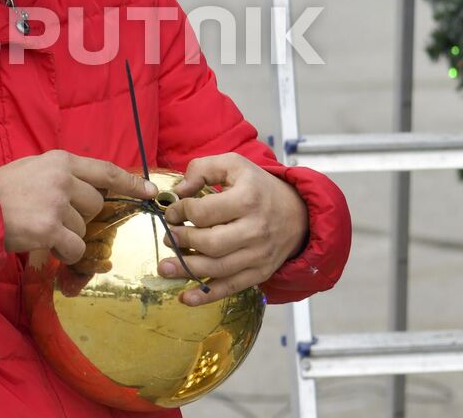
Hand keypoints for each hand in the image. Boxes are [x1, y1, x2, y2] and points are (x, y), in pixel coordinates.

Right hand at [0, 150, 155, 264]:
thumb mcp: (32, 170)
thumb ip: (60, 176)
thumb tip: (90, 192)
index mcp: (60, 160)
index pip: (105, 171)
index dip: (130, 182)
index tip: (149, 191)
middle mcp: (62, 178)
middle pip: (95, 205)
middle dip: (80, 217)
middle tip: (52, 218)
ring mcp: (57, 203)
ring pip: (83, 229)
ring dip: (66, 236)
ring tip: (38, 228)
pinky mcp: (49, 229)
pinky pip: (75, 248)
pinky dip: (64, 253)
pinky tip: (44, 246)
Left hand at [158, 153, 307, 305]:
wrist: (298, 213)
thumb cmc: (259, 188)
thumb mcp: (234, 164)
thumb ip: (202, 169)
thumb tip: (178, 190)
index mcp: (247, 199)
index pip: (203, 212)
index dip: (180, 212)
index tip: (173, 212)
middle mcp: (255, 229)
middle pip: (210, 243)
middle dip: (182, 242)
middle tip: (169, 237)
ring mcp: (259, 254)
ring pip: (217, 268)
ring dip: (186, 270)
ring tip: (165, 267)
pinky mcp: (260, 272)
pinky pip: (231, 287)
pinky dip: (207, 295)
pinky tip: (187, 298)